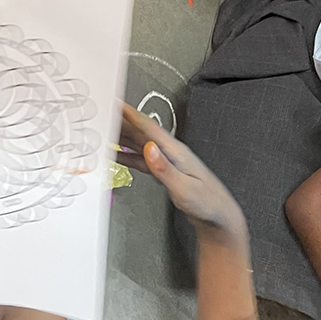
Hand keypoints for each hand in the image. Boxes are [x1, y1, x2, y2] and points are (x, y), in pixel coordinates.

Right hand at [117, 104, 244, 236]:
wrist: (218, 216)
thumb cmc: (207, 203)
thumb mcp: (184, 188)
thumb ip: (164, 168)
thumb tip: (149, 148)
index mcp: (175, 152)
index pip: (149, 127)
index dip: (130, 114)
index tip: (116, 103)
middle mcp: (170, 152)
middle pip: (140, 132)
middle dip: (120, 121)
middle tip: (102, 114)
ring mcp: (166, 161)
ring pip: (139, 144)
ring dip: (121, 137)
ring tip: (104, 131)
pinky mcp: (164, 171)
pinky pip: (140, 159)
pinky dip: (126, 155)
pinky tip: (116, 155)